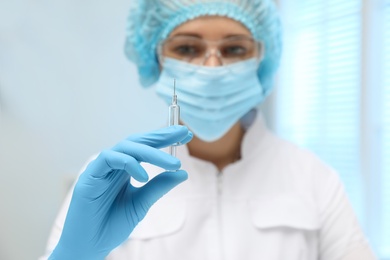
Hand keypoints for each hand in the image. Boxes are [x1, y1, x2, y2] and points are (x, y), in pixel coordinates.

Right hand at [49, 126, 192, 259]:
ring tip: (173, 163)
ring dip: (151, 152)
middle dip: (161, 136)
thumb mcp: (141, 204)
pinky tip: (144, 176)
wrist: (90, 246)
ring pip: (126, 147)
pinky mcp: (89, 176)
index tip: (186, 135)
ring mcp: (101, 168)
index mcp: (125, 169)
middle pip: (137, 141)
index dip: (165, 139)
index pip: (146, 147)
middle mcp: (114, 165)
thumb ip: (158, 187)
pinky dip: (128, 164)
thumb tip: (182, 173)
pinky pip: (109, 159)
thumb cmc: (111, 225)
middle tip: (182, 133)